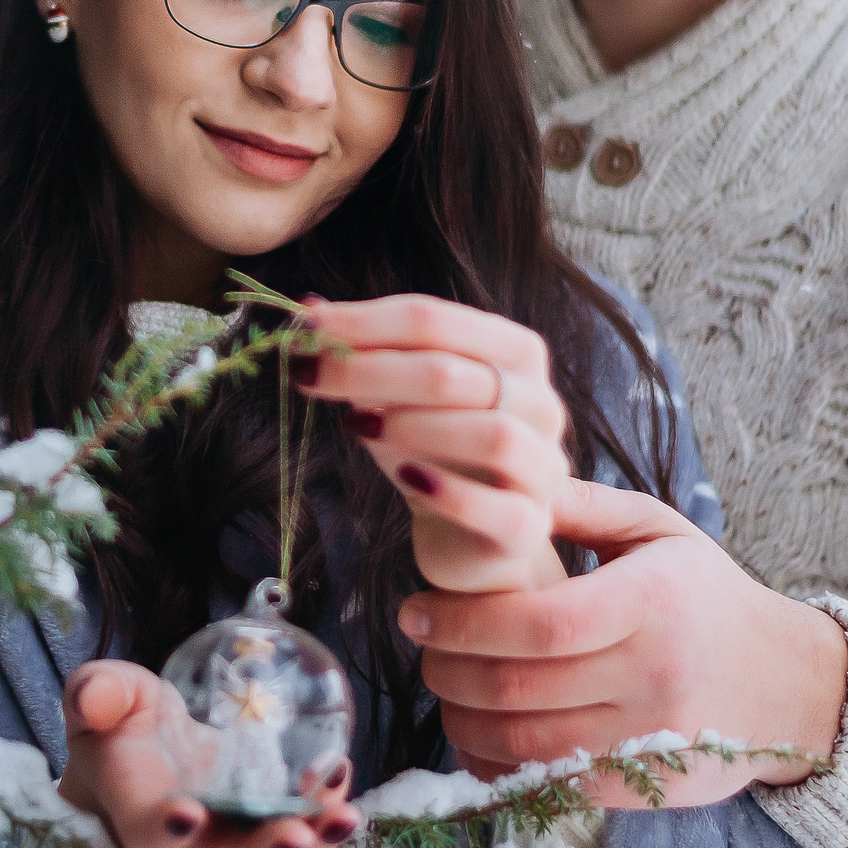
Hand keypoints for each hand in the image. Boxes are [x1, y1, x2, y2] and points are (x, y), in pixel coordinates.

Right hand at [56, 660, 357, 847]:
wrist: (140, 746)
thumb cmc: (115, 719)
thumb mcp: (100, 693)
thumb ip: (95, 691)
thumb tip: (93, 699)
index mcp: (132, 804)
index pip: (143, 832)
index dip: (162, 830)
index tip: (189, 813)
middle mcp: (183, 835)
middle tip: (297, 834)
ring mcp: (224, 832)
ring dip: (310, 845)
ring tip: (344, 817)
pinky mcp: (255, 819)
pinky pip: (293, 831)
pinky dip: (320, 814)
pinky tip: (338, 777)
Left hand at [294, 295, 569, 592]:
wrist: (466, 536)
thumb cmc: (432, 452)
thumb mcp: (397, 398)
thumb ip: (366, 354)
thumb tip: (309, 312)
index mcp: (514, 352)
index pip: (435, 321)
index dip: (364, 322)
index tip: (305, 329)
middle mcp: (540, 402)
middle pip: (455, 374)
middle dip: (370, 370)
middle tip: (309, 374)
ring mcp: (543, 466)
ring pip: (493, 434)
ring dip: (415, 426)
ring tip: (359, 427)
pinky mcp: (530, 526)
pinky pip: (499, 508)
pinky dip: (450, 491)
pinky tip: (409, 478)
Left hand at [400, 479, 847, 806]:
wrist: (789, 686)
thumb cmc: (709, 597)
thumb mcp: (660, 532)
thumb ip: (582, 506)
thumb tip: (504, 483)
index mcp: (651, 602)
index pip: (541, 624)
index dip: (463, 623)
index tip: (415, 611)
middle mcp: (652, 676)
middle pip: (519, 687)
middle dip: (447, 669)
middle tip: (419, 646)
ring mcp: (649, 739)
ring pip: (524, 745)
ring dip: (459, 719)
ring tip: (441, 687)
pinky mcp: (644, 786)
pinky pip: (548, 784)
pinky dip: (495, 764)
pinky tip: (475, 733)